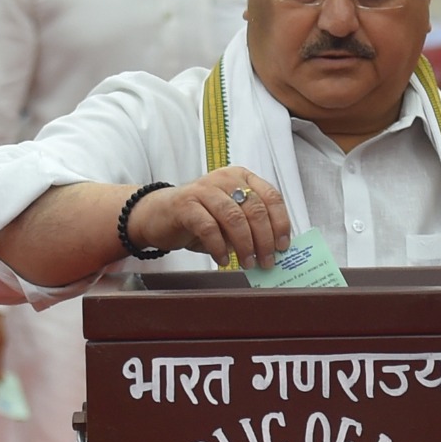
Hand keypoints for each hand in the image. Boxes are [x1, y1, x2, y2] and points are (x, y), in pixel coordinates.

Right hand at [129, 167, 291, 269]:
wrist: (156, 215)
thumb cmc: (199, 218)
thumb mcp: (229, 219)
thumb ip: (250, 226)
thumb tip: (274, 249)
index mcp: (242, 177)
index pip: (271, 197)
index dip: (281, 223)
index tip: (283, 246)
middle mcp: (225, 179)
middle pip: (255, 209)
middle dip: (264, 239)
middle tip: (266, 261)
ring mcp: (204, 189)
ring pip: (234, 217)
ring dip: (244, 245)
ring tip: (247, 263)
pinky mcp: (185, 204)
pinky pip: (208, 228)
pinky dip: (219, 248)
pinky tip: (222, 261)